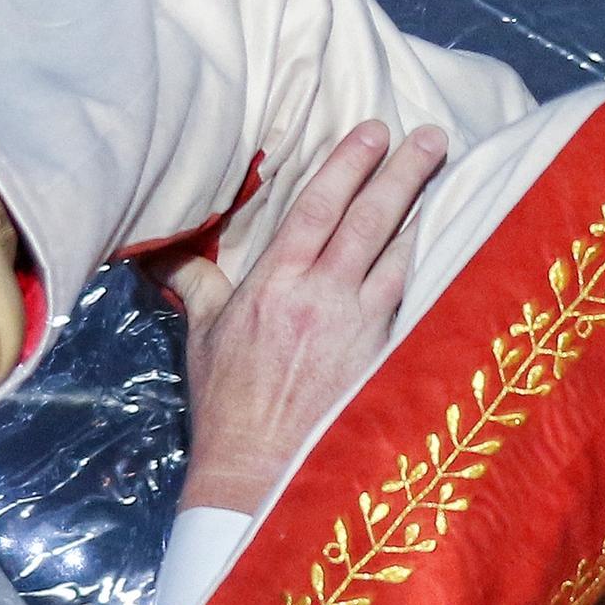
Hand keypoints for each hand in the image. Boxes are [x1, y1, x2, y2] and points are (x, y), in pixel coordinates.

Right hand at [173, 121, 446, 512]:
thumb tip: (162, 249)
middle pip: (371, 221)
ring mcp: (359, 328)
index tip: (374, 132)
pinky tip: (439, 248)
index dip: (349, 165)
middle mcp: (323, 298)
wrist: (259, 472)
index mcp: (275, 285)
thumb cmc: (228, 406)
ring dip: (421, 214)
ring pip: (400, 256)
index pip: (319, 208)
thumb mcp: (201, 336)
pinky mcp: (382, 356)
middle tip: (431, 137)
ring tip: (442, 179)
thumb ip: (196, 284)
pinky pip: (410, 299)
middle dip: (403, 173)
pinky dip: (424, 268)